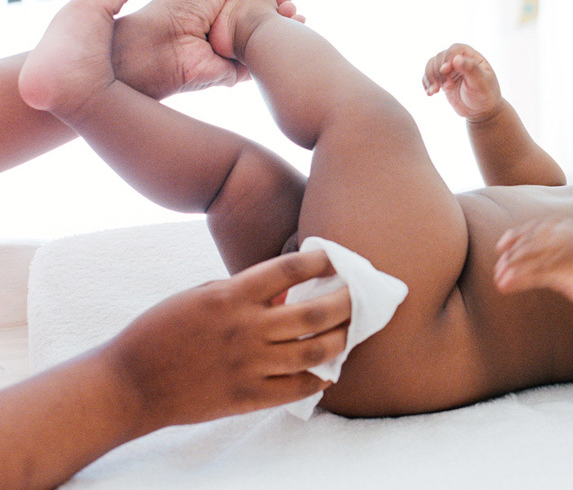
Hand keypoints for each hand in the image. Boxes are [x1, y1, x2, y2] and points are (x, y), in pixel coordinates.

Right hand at [107, 250, 349, 429]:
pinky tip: (328, 372)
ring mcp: (248, 365)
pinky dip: (318, 380)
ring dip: (340, 340)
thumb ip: (244, 292)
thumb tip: (287, 290)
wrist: (130, 382)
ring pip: (314, 351)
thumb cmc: (162, 330)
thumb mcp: (201, 295)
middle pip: (315, 313)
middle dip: (346, 302)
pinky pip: (296, 388)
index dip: (320, 261)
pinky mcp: (246, 396)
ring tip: (350, 332)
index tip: (337, 259)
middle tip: (360, 296)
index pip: (289, 270)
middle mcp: (245, 329)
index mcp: (231, 296)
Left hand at [111, 0, 301, 99]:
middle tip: (292, 8)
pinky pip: (261, 65)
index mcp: (219, 4)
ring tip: (296, 19)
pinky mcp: (235, 74)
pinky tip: (290, 41)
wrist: (161, 47)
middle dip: (283, 12)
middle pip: (264, 20)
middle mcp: (226, 28)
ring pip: (267, 42)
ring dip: (286, 31)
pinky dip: (278, 54)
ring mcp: (231, 52)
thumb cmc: (179, 9)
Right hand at [423, 43, 502, 121]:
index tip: (444, 70)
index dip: (447, 58)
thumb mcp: (481, 82)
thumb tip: (456, 59)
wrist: (482, 110)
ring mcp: (449, 70)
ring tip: (434, 91)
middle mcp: (458, 59)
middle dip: (438, 72)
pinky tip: (429, 93)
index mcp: (470, 56)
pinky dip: (426, 84)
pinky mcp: (442, 80)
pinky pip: (428, 77)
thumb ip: (470, 68)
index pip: (454, 50)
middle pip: (439, 57)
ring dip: (430, 78)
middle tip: (446, 87)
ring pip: (431, 66)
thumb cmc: (486, 94)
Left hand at [494, 218, 572, 306]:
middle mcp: (566, 233)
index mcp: (569, 225)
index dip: (516, 236)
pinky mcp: (567, 266)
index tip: (501, 247)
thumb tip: (536, 254)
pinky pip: (537, 272)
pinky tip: (507, 285)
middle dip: (510, 258)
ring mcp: (567, 248)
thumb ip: (559, 245)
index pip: (535, 227)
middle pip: (529, 243)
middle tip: (497, 272)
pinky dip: (519, 279)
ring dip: (511, 270)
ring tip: (499, 282)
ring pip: (529, 257)